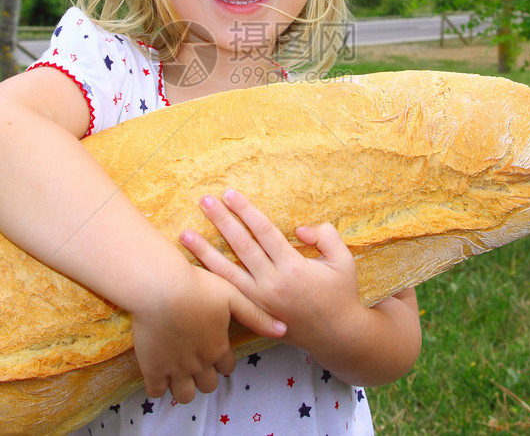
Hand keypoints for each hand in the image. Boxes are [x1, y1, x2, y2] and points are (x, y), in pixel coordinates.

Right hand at [130, 261, 286, 403]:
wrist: (161, 287)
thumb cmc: (197, 286)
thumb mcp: (232, 296)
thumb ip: (257, 316)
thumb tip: (284, 330)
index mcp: (218, 347)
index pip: (227, 367)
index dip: (222, 361)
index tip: (215, 351)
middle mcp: (200, 362)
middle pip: (208, 385)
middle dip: (205, 377)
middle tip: (196, 362)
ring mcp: (176, 368)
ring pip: (184, 394)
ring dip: (183, 386)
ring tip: (177, 371)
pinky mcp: (152, 368)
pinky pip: (155, 391)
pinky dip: (158, 386)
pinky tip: (158, 372)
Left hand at [179, 189, 364, 354]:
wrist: (337, 336)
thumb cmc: (341, 293)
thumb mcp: (344, 260)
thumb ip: (325, 235)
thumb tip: (298, 229)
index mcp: (294, 267)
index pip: (264, 231)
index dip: (246, 211)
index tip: (230, 194)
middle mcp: (272, 283)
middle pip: (241, 246)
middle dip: (222, 221)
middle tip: (205, 200)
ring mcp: (259, 300)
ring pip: (226, 272)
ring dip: (204, 251)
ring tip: (185, 234)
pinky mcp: (253, 312)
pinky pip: (228, 292)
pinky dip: (211, 278)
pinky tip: (195, 266)